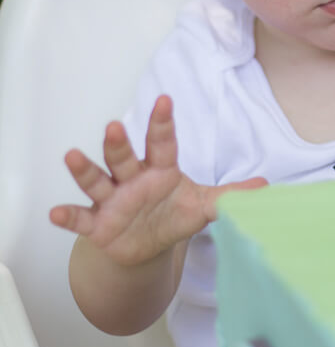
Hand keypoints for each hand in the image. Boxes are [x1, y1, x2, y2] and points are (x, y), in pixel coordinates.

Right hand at [50, 95, 266, 266]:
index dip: (162, 122)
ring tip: (72, 155)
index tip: (164, 100)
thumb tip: (266, 188)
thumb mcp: (205, 206)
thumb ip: (231, 195)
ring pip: (97, 180)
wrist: (147, 247)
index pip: (162, 142)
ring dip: (85, 169)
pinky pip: (81, 218)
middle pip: (124, 157)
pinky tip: (56, 211)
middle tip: (115, 125)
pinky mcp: (98, 224)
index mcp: (160, 169)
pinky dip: (68, 215)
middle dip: (119, 143)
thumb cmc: (173, 215)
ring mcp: (112, 200)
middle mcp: (132, 179)